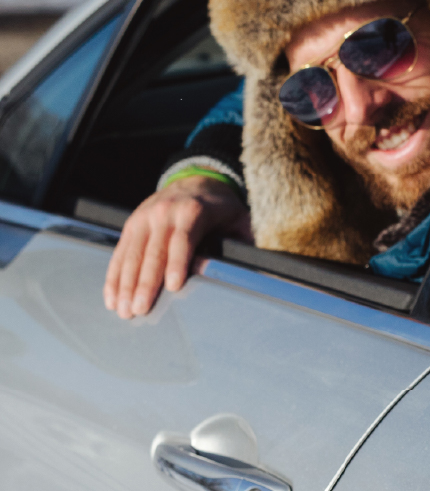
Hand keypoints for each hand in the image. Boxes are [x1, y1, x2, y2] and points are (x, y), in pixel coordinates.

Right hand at [103, 176, 251, 319]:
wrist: (196, 179)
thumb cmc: (221, 207)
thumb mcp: (240, 217)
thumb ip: (245, 240)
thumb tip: (255, 265)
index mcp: (193, 211)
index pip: (183, 241)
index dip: (177, 264)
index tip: (173, 287)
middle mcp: (164, 213)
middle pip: (153, 253)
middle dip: (145, 284)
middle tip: (140, 311)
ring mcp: (144, 218)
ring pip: (132, 256)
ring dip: (125, 285)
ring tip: (124, 310)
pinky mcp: (131, 225)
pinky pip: (120, 253)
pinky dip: (113, 277)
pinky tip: (112, 298)